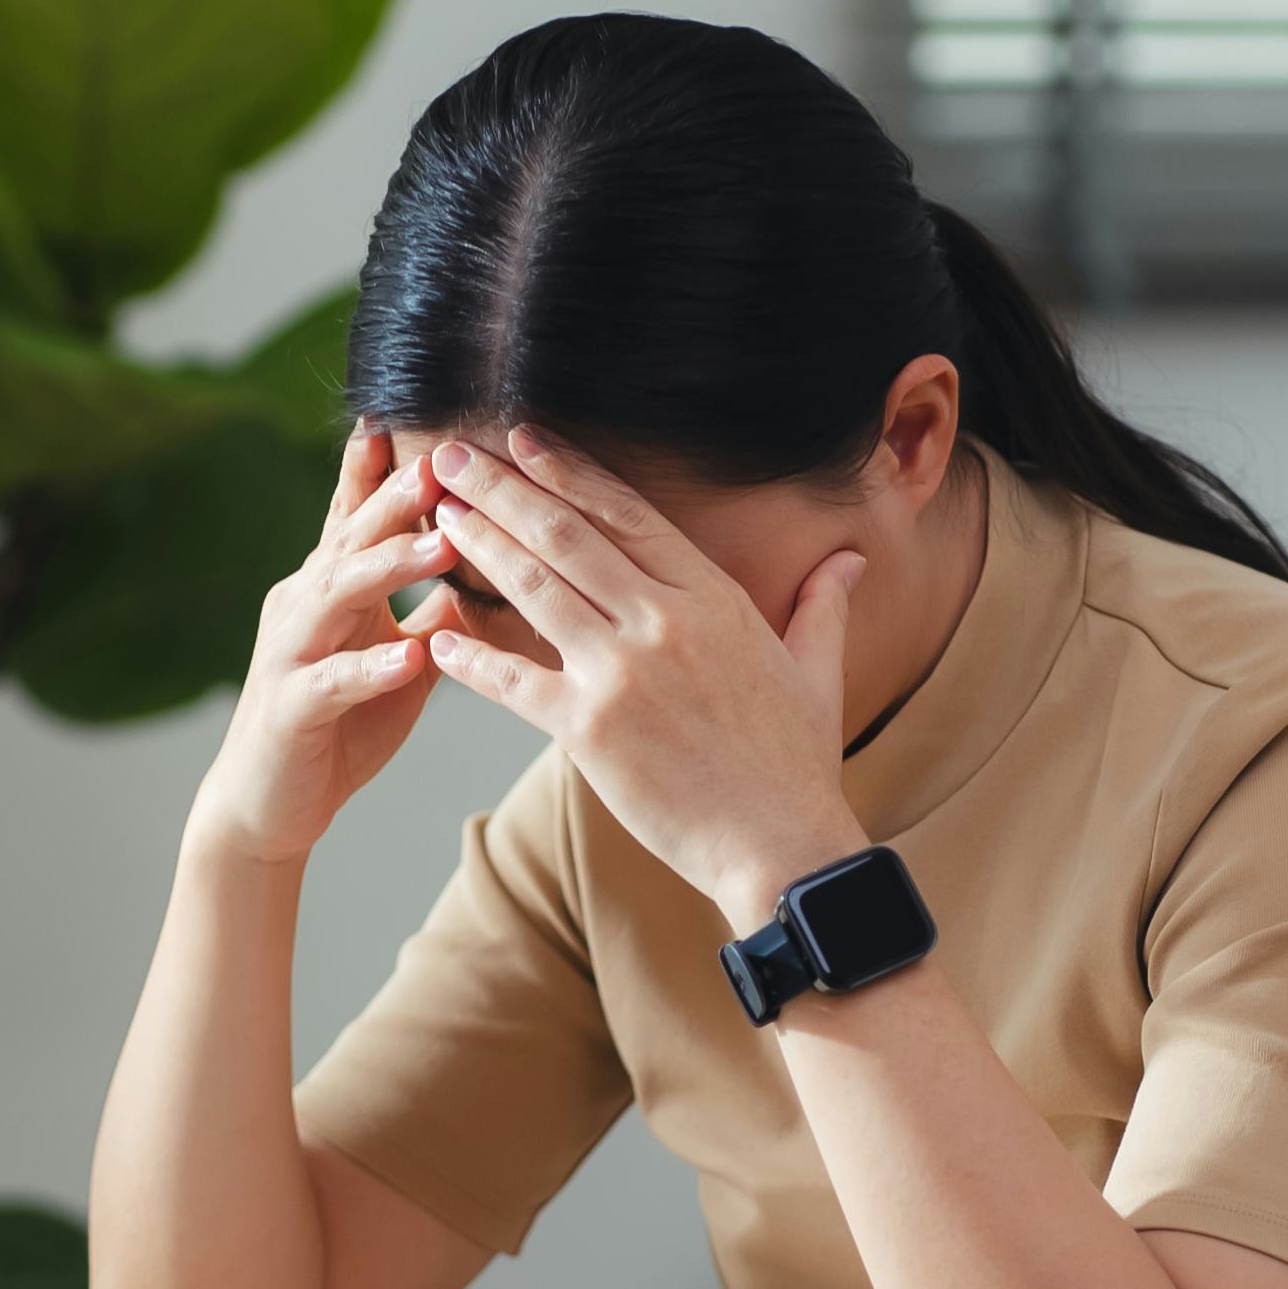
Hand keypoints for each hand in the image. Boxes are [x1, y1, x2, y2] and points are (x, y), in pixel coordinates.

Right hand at [183, 425, 457, 873]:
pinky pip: (333, 683)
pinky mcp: (291, 710)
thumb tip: (491, 575)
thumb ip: (432, 616)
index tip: (402, 417)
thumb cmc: (337, 728)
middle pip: (349, 540)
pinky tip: (411, 658)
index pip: (353, 517)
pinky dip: (372, 669)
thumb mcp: (394, 660)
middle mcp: (303, 606)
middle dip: (394, 499)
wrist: (266, 806)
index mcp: (329, 589)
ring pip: (337, 596)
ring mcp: (291, 655)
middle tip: (440, 462)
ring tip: (441, 544)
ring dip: (389, 567)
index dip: (375, 470)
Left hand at [419, 429, 869, 930]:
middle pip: (567, 535)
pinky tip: (437, 635)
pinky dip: (472, 657)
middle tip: (453, 457)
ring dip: (481, 546)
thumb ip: (822, 604)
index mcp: (713, 597)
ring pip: (535, 589)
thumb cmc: (797, 764)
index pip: (627, 514)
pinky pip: (514, 682)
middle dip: (503, 490)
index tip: (525, 442)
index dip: (569, 473)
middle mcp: (663, 621)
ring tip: (439, 515)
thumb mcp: (818, 670)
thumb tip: (850, 560)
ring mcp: (622, 672)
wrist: (782, 846)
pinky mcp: (589, 731)